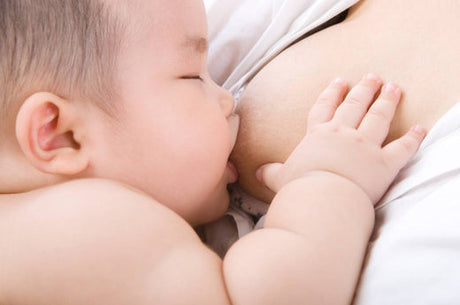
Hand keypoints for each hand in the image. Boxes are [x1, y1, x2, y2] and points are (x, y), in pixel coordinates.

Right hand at [257, 74, 425, 203]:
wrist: (321, 200)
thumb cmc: (299, 188)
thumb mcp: (281, 178)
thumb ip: (272, 173)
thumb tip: (259, 172)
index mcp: (318, 136)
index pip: (324, 108)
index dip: (332, 93)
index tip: (339, 81)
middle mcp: (342, 135)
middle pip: (354, 105)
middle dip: (364, 89)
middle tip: (373, 77)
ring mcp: (364, 147)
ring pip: (378, 117)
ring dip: (387, 101)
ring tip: (393, 87)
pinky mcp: (383, 163)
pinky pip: (402, 148)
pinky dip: (413, 138)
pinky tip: (421, 128)